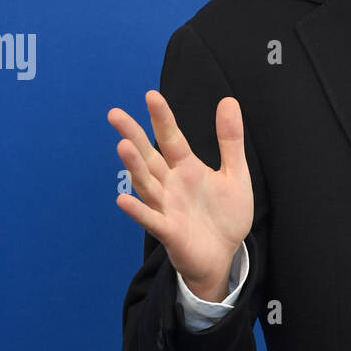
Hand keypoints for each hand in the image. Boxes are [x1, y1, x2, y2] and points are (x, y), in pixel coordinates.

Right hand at [108, 90, 253, 299]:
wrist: (224, 255)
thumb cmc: (225, 215)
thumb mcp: (236, 174)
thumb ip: (230, 140)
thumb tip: (229, 100)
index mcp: (186, 168)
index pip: (172, 138)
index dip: (162, 118)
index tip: (151, 96)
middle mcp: (171, 185)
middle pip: (149, 157)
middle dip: (133, 136)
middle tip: (115, 114)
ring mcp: (167, 208)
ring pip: (146, 184)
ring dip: (134, 167)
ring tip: (123, 146)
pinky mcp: (169, 232)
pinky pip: (152, 220)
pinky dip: (138, 211)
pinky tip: (122, 200)